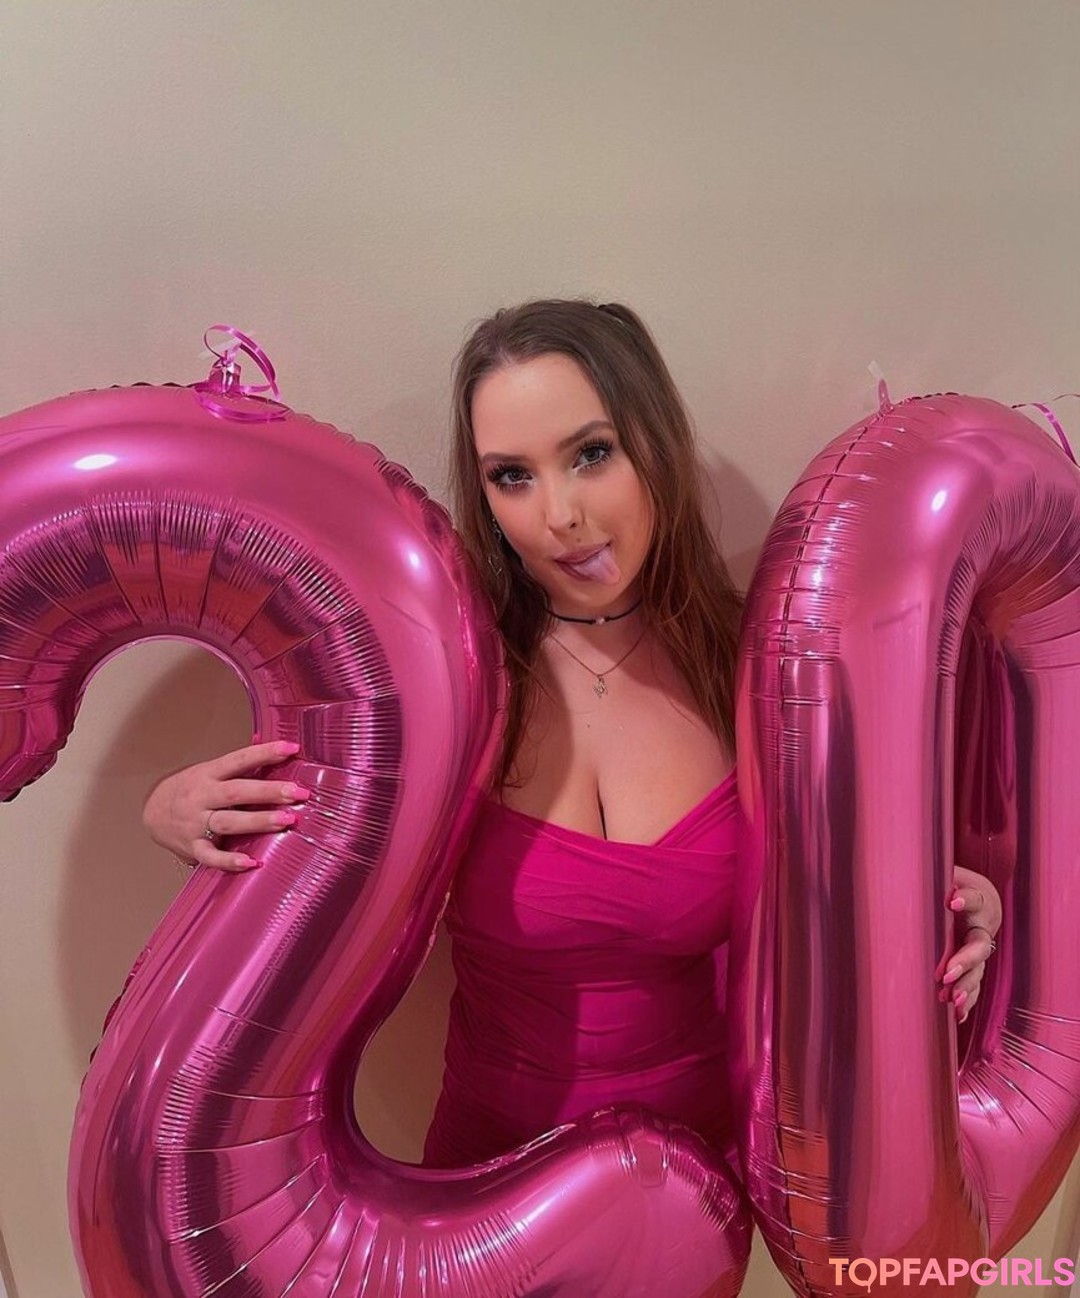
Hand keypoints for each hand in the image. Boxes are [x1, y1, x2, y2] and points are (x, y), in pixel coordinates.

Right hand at [141, 740, 309, 872]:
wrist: (151, 813)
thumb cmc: (190, 790)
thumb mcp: (210, 771)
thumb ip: (240, 765)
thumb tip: (276, 746)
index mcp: (209, 774)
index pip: (239, 759)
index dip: (265, 753)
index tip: (292, 748)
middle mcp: (202, 796)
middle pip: (237, 792)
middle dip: (269, 791)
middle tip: (299, 792)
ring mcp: (196, 823)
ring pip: (228, 822)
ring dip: (258, 821)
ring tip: (287, 820)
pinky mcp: (192, 847)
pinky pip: (210, 856)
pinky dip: (229, 861)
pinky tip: (251, 863)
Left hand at [940, 865, 1001, 1022]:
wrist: (978, 900)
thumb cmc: (952, 884)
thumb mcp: (943, 873)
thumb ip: (927, 872)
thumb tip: (896, 861)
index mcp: (976, 902)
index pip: (975, 898)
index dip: (966, 899)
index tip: (952, 900)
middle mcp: (980, 928)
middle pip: (978, 945)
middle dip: (964, 961)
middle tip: (945, 973)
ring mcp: (978, 951)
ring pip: (978, 971)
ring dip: (966, 987)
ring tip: (952, 999)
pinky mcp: (974, 967)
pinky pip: (974, 987)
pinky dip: (967, 1001)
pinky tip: (958, 1015)